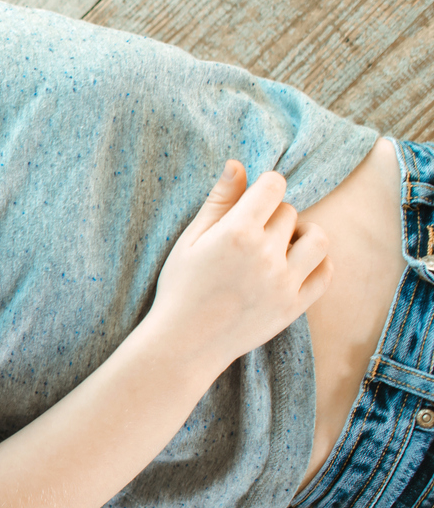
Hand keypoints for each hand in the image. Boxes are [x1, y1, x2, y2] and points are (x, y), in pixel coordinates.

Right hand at [145, 160, 331, 374]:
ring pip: (317, 238)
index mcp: (237, 233)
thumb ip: (218, 202)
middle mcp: (266, 255)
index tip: (255, 198)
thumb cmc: (180, 288)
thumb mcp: (190, 241)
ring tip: (282, 245)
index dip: (265, 187)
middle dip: (272, 216)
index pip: (273, 186)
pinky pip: (326, 273)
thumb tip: (238, 164)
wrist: (184, 343)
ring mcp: (284, 282)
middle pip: (289, 212)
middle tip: (251, 235)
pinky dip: (317, 264)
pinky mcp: (294, 305)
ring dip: (302, 235)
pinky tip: (295, 265)